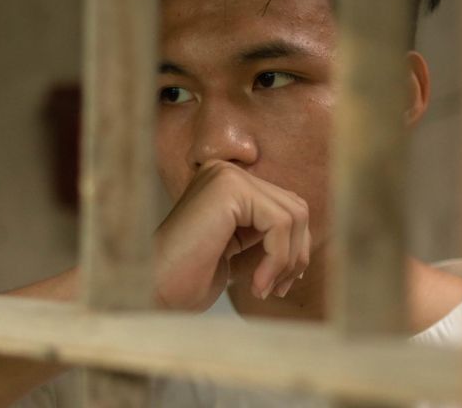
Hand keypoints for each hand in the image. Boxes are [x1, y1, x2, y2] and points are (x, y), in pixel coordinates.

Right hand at [153, 160, 310, 310]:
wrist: (153, 291)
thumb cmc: (188, 277)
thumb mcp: (237, 249)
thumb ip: (266, 233)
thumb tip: (308, 236)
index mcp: (226, 182)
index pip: (285, 205)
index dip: (293, 246)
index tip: (279, 282)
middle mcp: (225, 171)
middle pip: (295, 207)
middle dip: (295, 253)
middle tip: (277, 288)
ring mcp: (226, 176)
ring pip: (293, 215)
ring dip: (287, 260)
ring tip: (265, 288)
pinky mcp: (228, 189)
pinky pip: (280, 223)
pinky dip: (277, 260)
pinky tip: (256, 285)